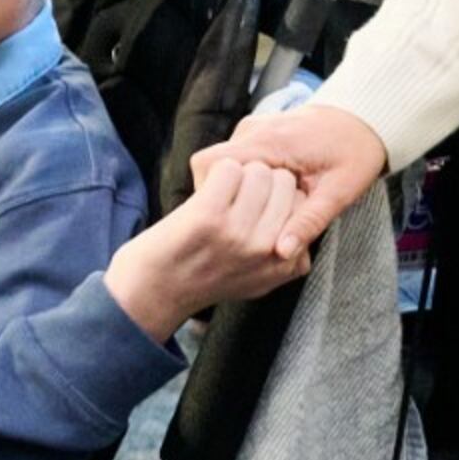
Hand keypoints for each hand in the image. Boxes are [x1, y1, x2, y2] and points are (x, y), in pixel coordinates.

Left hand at [106, 158, 311, 340]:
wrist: (152, 290)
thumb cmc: (202, 277)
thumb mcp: (255, 281)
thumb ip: (283, 261)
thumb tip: (300, 237)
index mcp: (285, 264)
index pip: (306, 205)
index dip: (280, 194)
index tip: (259, 202)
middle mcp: (267, 250)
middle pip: (285, 182)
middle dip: (263, 178)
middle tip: (238, 195)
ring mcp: (239, 233)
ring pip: (260, 171)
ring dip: (238, 173)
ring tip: (221, 193)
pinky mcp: (209, 217)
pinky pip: (229, 169)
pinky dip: (217, 171)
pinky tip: (206, 190)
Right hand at [192, 99, 392, 268]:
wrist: (366, 119)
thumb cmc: (356, 153)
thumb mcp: (339, 193)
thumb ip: (308, 222)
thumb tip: (282, 252)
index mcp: (270, 142)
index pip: (212, 165)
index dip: (215, 195)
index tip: (234, 218)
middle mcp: (253, 130)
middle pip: (213, 167)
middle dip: (230, 197)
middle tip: (255, 220)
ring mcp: (253, 128)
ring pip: (225, 166)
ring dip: (240, 190)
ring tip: (267, 207)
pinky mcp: (257, 132)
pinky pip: (238, 160)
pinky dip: (248, 181)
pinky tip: (270, 194)